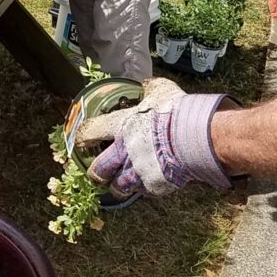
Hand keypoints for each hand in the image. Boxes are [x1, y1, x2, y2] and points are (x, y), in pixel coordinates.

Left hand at [86, 80, 232, 198]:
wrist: (195, 135)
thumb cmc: (176, 109)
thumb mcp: (161, 90)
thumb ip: (150, 89)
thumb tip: (146, 85)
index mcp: (122, 125)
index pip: (92, 130)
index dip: (84, 136)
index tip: (81, 141)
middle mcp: (124, 150)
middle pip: (100, 169)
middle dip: (96, 173)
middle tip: (97, 175)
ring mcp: (138, 170)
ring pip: (119, 186)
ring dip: (118, 186)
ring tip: (120, 187)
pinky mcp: (154, 185)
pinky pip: (144, 191)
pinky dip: (145, 188)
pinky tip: (149, 184)